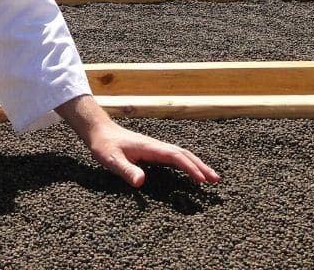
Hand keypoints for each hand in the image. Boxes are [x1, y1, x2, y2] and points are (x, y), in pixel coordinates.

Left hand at [56, 95, 219, 187]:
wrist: (97, 130)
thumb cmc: (103, 145)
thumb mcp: (111, 160)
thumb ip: (126, 170)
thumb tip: (141, 182)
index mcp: (149, 147)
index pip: (175, 156)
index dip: (189, 168)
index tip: (202, 179)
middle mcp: (155, 146)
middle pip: (183, 154)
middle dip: (200, 166)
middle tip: (216, 180)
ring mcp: (154, 148)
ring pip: (179, 155)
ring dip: (195, 165)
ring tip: (210, 178)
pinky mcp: (151, 151)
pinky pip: (173, 157)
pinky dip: (185, 164)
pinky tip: (189, 171)